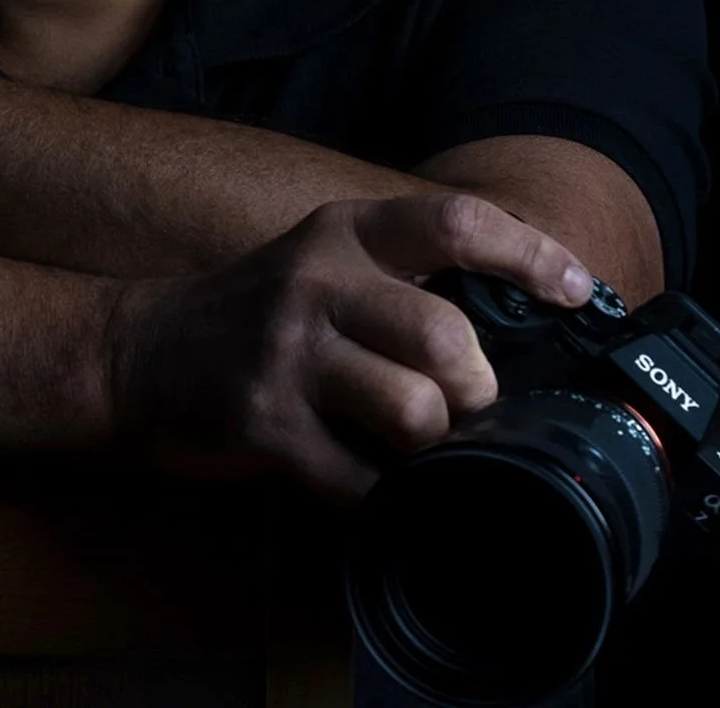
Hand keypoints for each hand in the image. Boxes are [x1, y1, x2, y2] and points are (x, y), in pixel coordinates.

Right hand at [105, 191, 592, 505]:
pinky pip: (362, 482)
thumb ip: (402, 277)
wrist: (141, 350)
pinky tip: (368, 479)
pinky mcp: (264, 424)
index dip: (529, 254)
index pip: (452, 223)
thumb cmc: (257, 312)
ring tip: (413, 443)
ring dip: (434, 445)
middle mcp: (314, 281)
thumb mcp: (321, 261)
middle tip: (466, 404)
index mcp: (341, 232)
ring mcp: (286, 353)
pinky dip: (385, 496)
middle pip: (445, 337)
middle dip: (476, 389)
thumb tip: (520, 322)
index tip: (578, 291)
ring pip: (414, 412)